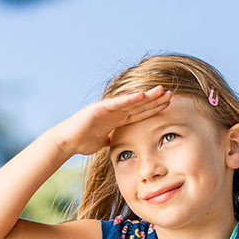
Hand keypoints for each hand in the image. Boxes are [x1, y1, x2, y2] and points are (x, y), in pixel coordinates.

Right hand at [50, 86, 173, 157]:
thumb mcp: (104, 142)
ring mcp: (107, 108)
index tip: (168, 105)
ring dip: (147, 96)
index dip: (154, 108)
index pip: (139, 112)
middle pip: (139, 105)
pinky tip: (141, 95)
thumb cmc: (82, 142)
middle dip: (155, 100)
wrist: (67, 142)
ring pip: (131, 101)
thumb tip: (121, 148)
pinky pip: (117, 103)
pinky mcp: (99, 108)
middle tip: (171, 94)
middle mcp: (114, 111)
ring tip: (162, 90)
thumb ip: (113, 141)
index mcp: (117, 119)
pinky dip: (129, 99)